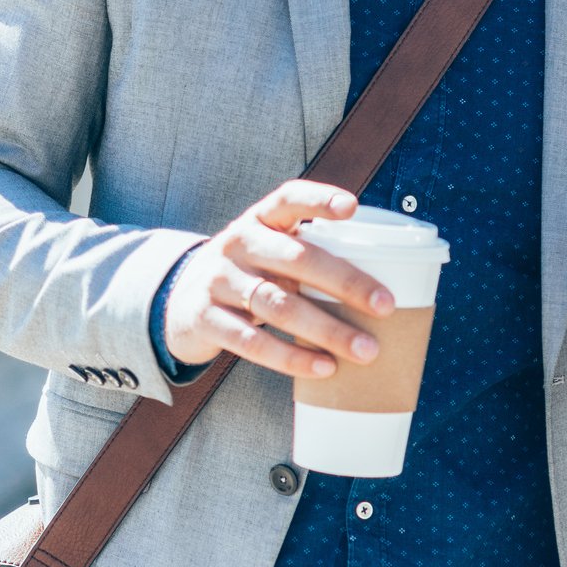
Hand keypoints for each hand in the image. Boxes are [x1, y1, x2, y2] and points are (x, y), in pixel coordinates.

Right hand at [163, 180, 396, 378]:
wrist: (180, 301)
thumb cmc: (250, 273)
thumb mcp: (270, 251)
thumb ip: (310, 255)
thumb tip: (386, 286)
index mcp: (260, 219)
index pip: (289, 198)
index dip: (319, 200)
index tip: (352, 208)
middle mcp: (237, 242)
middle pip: (296, 258)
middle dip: (346, 282)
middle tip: (385, 306)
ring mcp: (218, 280)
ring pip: (277, 304)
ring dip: (327, 329)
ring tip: (365, 349)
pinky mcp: (206, 319)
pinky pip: (252, 341)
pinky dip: (292, 358)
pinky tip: (324, 368)